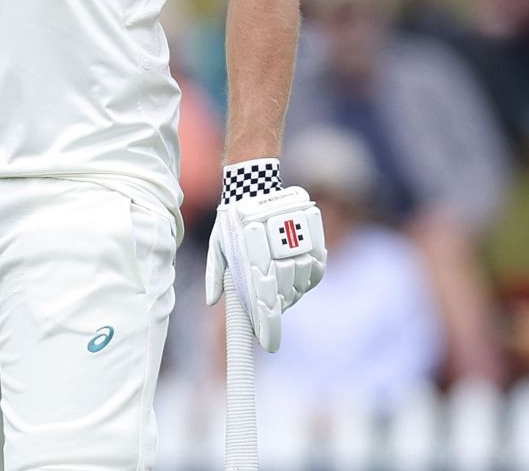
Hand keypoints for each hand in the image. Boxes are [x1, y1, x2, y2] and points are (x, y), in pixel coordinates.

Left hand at [204, 160, 325, 351]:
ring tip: (276, 277)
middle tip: (264, 305)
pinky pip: (315, 272)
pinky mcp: (316, 244)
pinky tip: (294, 271)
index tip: (268, 345)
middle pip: (282, 298)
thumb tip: (212, 301)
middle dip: (272, 307)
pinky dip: (305, 278)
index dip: (267, 327)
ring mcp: (299, 250)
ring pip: (299, 287)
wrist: (256, 185)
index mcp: (251, 259)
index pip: (263, 303)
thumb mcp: (218, 245)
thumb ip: (215, 274)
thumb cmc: (232, 219)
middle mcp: (276, 256)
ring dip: (289, 291)